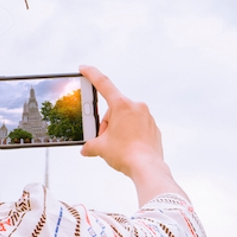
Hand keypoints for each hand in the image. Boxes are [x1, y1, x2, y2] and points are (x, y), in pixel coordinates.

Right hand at [79, 66, 185, 204]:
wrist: (148, 168)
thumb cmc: (126, 154)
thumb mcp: (101, 148)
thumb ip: (90, 145)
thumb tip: (86, 149)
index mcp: (122, 105)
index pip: (103, 83)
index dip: (91, 74)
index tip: (84, 69)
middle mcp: (136, 107)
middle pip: (113, 109)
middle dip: (106, 124)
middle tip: (104, 139)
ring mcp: (147, 116)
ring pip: (125, 118)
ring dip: (117, 129)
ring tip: (117, 147)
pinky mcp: (153, 128)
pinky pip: (136, 126)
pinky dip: (129, 134)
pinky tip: (127, 148)